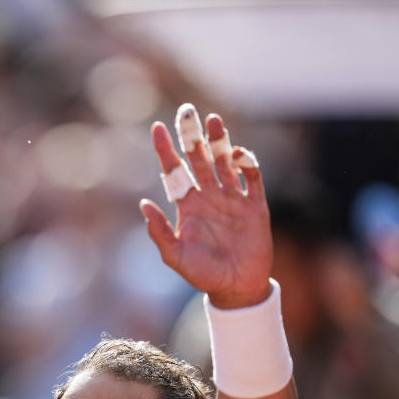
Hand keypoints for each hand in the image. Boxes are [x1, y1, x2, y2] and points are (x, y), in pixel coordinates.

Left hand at [141, 108, 271, 308]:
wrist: (236, 288)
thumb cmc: (202, 274)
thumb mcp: (175, 256)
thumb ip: (159, 231)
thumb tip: (142, 204)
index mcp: (187, 205)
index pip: (174, 170)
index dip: (166, 149)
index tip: (157, 128)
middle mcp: (209, 196)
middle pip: (199, 158)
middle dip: (192, 135)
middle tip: (186, 110)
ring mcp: (232, 198)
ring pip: (225, 162)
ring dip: (219, 141)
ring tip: (213, 120)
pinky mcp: (255, 205)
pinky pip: (252, 178)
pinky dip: (246, 163)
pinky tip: (237, 154)